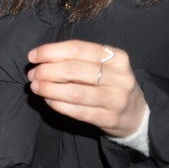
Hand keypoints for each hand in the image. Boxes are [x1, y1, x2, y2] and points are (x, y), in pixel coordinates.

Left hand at [27, 40, 146, 137]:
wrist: (135, 114)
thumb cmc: (109, 84)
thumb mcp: (102, 66)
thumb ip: (76, 60)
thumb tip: (40, 58)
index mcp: (116, 57)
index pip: (78, 49)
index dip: (51, 51)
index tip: (32, 56)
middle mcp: (119, 77)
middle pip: (74, 70)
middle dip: (46, 71)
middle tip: (32, 75)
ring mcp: (116, 99)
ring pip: (74, 92)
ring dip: (49, 89)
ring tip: (36, 87)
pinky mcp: (110, 119)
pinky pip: (78, 111)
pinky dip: (58, 105)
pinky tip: (48, 100)